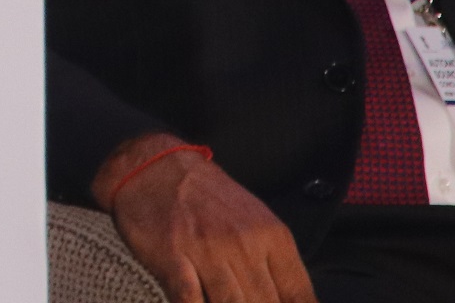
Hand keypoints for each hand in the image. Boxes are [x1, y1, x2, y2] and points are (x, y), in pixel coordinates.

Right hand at [94, 134, 317, 302]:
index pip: (299, 295)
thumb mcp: (256, 220)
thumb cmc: (209, 197)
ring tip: (225, 301)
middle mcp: (243, 244)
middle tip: (248, 301)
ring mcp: (207, 252)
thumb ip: (277, 261)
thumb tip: (292, 300)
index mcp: (271, 235)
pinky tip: (198, 301)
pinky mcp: (173, 258)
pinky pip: (190, 300)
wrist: (155, 166)